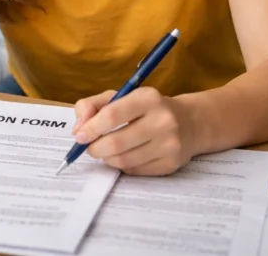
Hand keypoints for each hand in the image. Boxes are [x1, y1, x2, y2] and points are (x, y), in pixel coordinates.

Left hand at [72, 87, 196, 175]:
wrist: (189, 123)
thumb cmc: (146, 108)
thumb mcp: (121, 97)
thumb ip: (92, 106)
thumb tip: (78, 129)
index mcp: (148, 98)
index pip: (112, 115)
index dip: (91, 128)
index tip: (80, 136)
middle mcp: (163, 121)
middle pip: (117, 143)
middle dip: (95, 148)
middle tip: (89, 148)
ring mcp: (169, 144)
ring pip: (124, 160)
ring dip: (107, 158)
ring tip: (106, 151)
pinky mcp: (171, 164)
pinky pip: (135, 170)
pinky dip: (123, 165)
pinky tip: (125, 156)